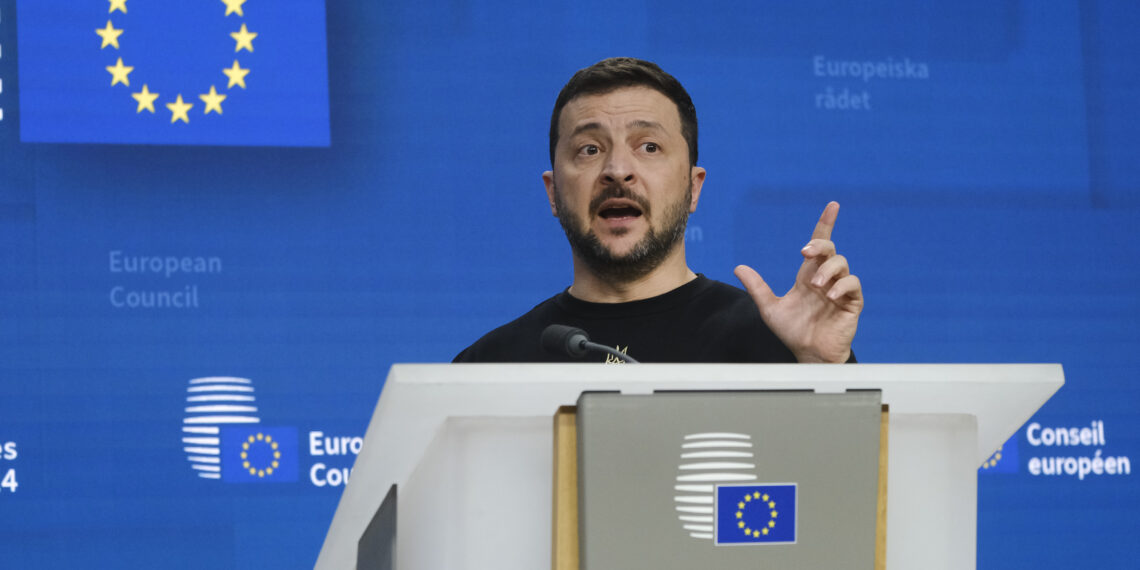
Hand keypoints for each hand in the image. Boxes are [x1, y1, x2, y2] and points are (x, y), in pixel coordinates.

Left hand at [734, 201, 862, 362]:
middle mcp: (825, 279)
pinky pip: (853, 285)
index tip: (832, 206)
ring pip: (842, 264)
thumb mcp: (770, 308)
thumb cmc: (793, 332)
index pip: (818, 245)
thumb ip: (757, 288)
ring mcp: (840, 290)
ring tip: (815, 286)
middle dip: (819, 245)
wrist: (808, 354)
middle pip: (830, 249)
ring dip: (827, 270)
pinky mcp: (852, 303)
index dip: (825, 224)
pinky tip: (829, 296)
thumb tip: (738, 268)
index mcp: (808, 275)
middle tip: (805, 253)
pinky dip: (842, 286)